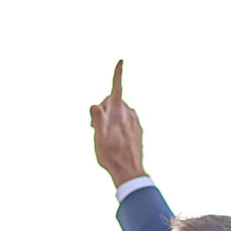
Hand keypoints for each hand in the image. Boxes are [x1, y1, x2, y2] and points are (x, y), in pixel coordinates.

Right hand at [89, 60, 145, 186]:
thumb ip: (97, 120)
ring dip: (109, 118)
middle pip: (113, 100)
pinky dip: (117, 124)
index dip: (117, 74)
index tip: (121, 61)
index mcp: (119, 112)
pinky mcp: (137, 129)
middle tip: (93, 128)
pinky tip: (114, 139)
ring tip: (104, 136)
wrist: (129, 170)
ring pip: (119, 111)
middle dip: (103, 108)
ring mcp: (134, 120)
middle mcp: (129, 112)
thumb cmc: (111, 155)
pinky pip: (125, 120)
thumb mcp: (99, 138)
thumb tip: (95, 105)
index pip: (117, 88)